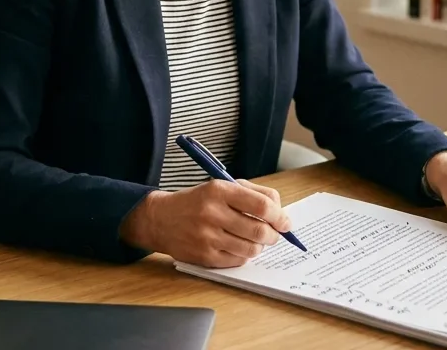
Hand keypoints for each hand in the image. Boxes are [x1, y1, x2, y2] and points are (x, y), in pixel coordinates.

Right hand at [119, 179, 292, 267]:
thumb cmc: (197, 202)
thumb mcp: (221, 186)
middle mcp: (212, 213)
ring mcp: (207, 237)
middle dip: (273, 235)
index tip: (285, 222)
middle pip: (259, 230)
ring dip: (259, 247)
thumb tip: (280, 211)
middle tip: (274, 235)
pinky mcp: (204, 256)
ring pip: (251, 249)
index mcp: (219, 191)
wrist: (160, 219)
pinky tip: (238, 247)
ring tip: (255, 241)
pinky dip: (244, 255)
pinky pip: (237, 260)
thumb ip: (252, 193)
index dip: (279, 216)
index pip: (261, 205)